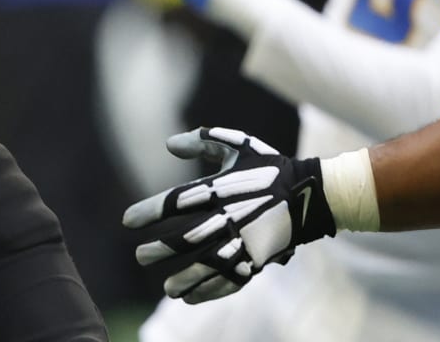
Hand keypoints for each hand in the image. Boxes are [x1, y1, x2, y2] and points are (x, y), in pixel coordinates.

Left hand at [122, 127, 333, 303]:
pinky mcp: (260, 259)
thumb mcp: (238, 145)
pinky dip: (211, 290)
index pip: (178, 201)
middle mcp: (232, 216)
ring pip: (209, 265)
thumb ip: (204, 142)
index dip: (151, 211)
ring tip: (166, 288)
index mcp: (222, 188)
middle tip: (140, 257)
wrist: (311, 194)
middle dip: (162, 250)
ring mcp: (247, 240)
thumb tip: (168, 144)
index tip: (127, 221)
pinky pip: (232, 279)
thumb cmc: (269, 167)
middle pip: (190, 238)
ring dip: (185, 278)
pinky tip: (191, 297)